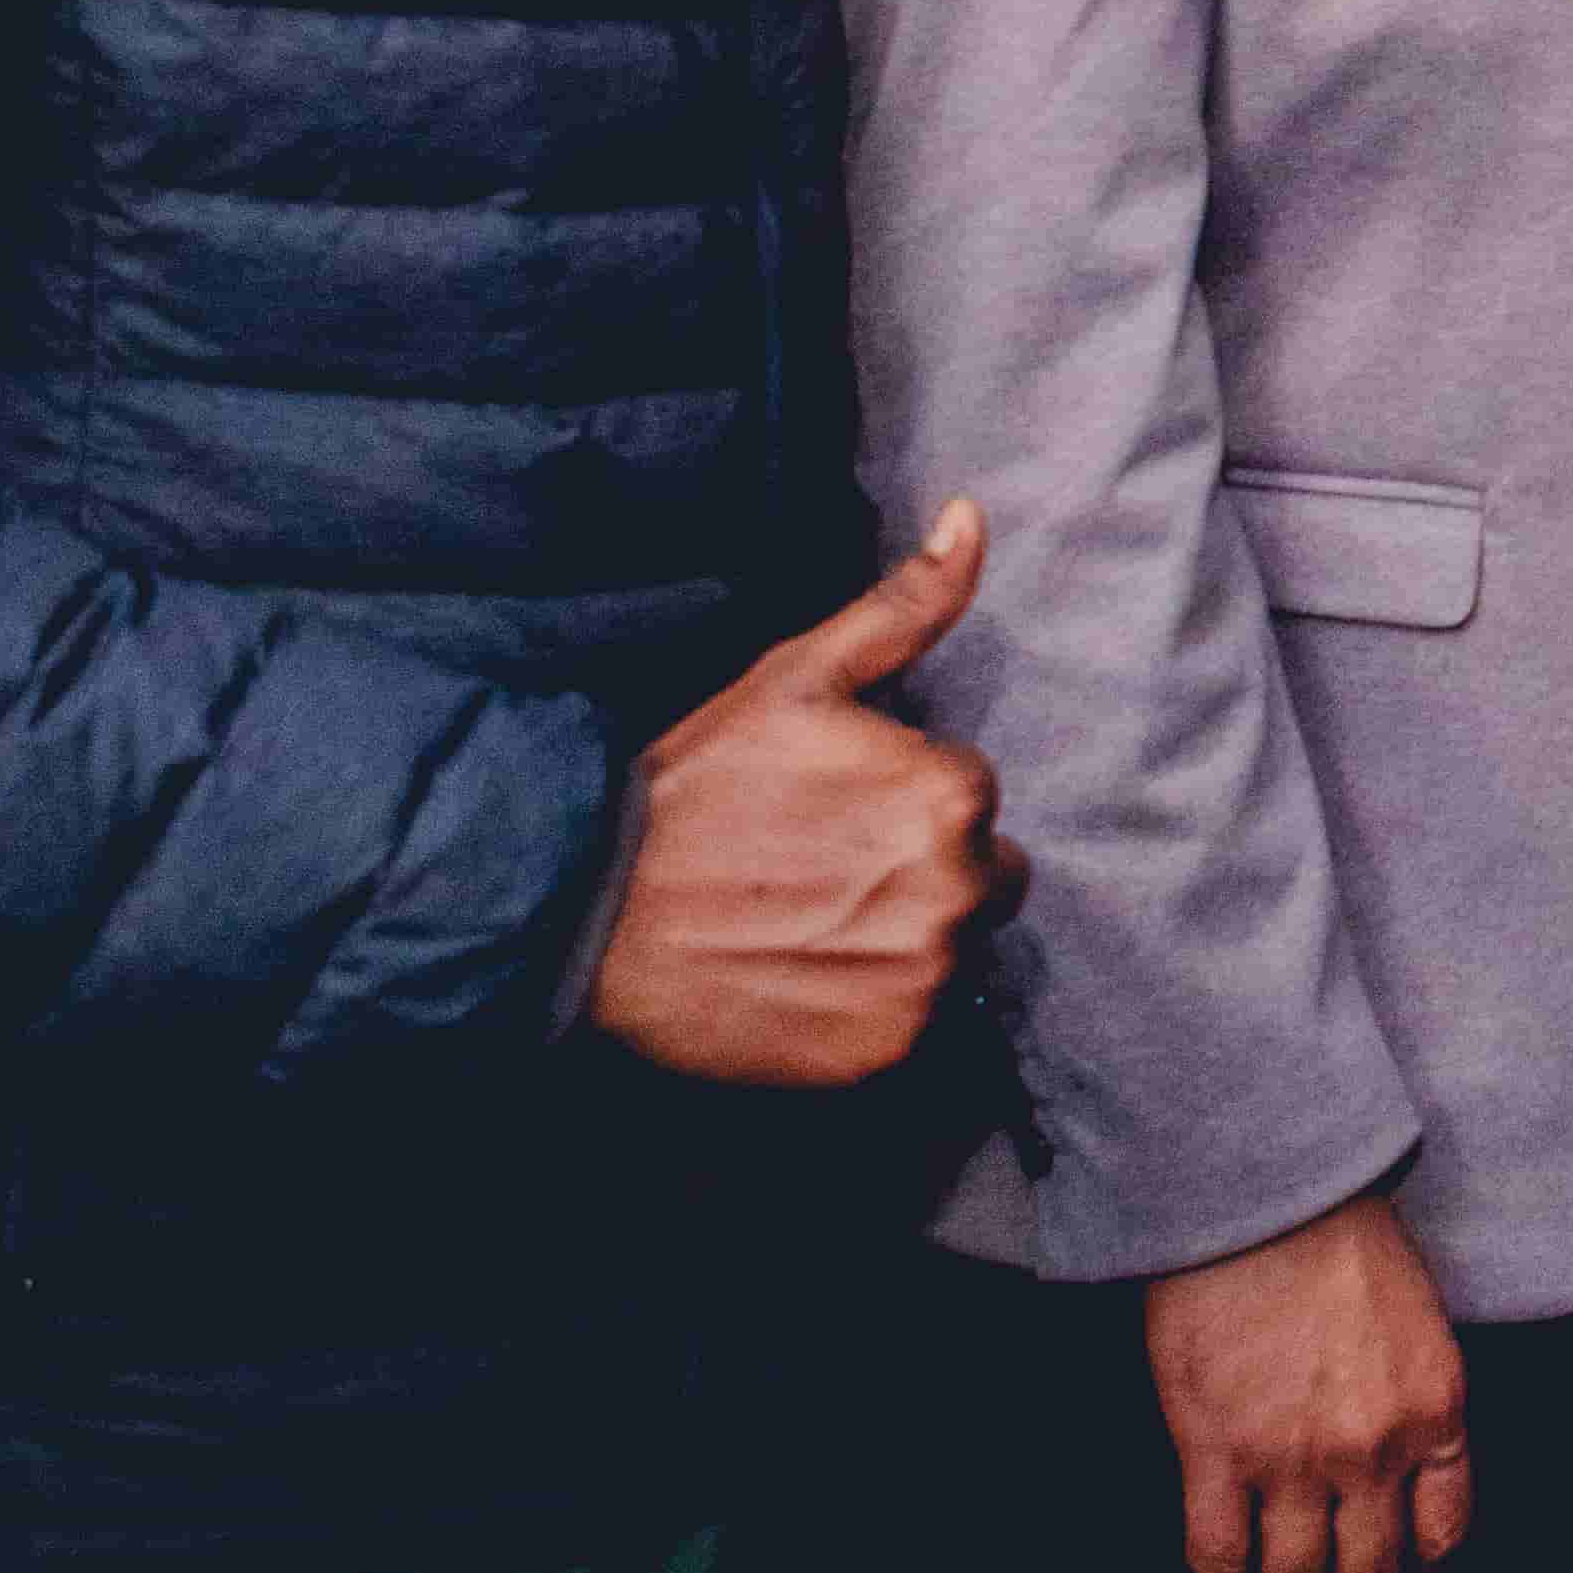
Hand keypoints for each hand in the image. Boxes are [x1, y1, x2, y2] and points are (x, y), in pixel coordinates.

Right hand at [586, 501, 1005, 1088]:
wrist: (593, 912)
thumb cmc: (696, 786)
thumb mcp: (797, 678)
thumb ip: (904, 606)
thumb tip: (973, 517)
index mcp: (951, 795)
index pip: (968, 798)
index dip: (898, 800)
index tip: (829, 810)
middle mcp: (956, 892)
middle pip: (979, 880)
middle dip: (919, 871)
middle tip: (819, 872)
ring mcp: (923, 983)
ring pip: (949, 953)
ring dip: (898, 941)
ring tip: (804, 925)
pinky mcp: (886, 1055)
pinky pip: (911, 1027)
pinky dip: (869, 1011)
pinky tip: (800, 980)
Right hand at [1144, 1191, 1471, 1572]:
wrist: (1263, 1190)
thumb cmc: (1338, 1235)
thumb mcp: (1415, 1320)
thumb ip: (1412, 1395)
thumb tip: (1393, 1456)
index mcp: (1435, 1409)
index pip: (1444, 1531)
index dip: (1412, 1553)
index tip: (1391, 1548)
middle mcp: (1373, 1449)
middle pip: (1368, 1570)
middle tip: (1325, 1552)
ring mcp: (1293, 1459)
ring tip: (1269, 1549)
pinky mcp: (1216, 1452)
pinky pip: (1217, 1555)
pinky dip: (1219, 1562)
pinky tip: (1220, 1541)